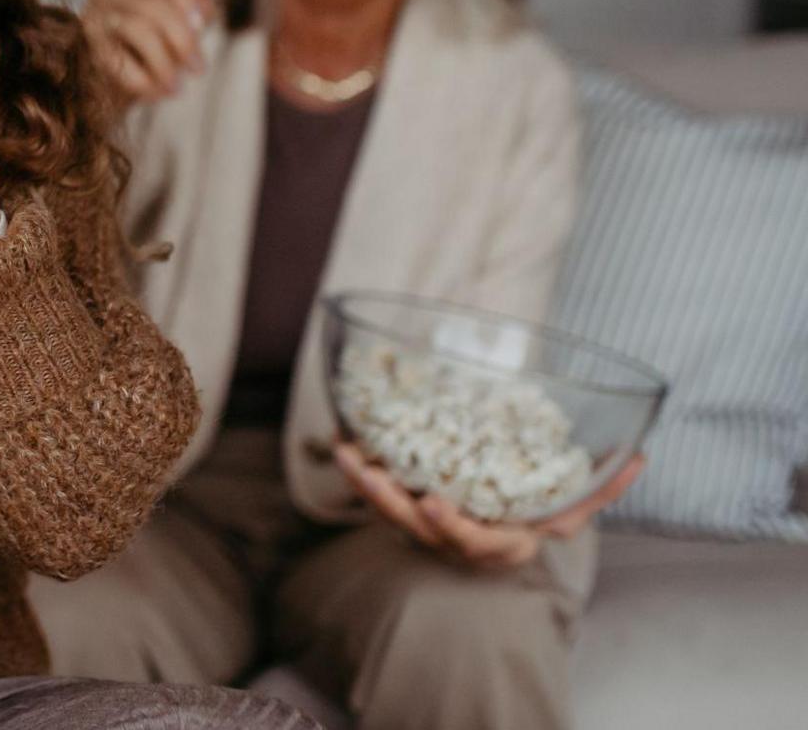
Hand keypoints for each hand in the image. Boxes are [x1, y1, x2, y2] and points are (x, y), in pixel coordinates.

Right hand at [81, 0, 217, 101]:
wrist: (96, 82)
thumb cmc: (141, 50)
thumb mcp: (171, 30)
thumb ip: (192, 16)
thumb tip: (207, 6)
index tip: (201, 25)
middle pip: (155, 4)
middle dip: (183, 40)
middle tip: (198, 69)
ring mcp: (95, 16)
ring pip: (139, 29)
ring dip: (164, 63)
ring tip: (176, 87)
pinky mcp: (86, 46)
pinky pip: (118, 61)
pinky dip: (142, 80)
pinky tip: (157, 93)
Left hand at [333, 440, 645, 570]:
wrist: (503, 534)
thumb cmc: (537, 518)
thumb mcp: (572, 510)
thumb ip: (602, 489)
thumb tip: (639, 457)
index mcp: (501, 544)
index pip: (476, 543)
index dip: (453, 527)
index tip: (433, 503)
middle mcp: (460, 542)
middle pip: (418, 529)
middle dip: (390, 501)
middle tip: (369, 469)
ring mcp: (429, 530)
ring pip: (391, 513)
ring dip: (365, 484)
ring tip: (346, 450)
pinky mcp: (407, 511)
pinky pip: (379, 496)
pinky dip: (360, 472)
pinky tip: (343, 440)